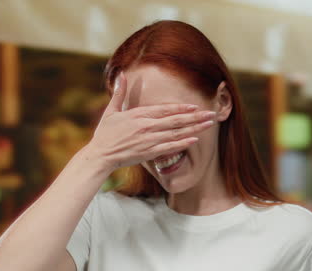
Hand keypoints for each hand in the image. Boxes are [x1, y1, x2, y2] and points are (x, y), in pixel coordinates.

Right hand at [84, 73, 216, 171]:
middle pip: (176, 120)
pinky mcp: (149, 152)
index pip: (165, 109)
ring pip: (176, 133)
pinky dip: (183, 143)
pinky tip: (195, 140)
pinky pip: (170, 147)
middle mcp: (147, 126)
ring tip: (208, 125)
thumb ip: (119, 93)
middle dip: (195, 117)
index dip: (181, 108)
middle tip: (211, 114)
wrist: (101, 155)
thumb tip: (121, 75)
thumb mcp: (111, 111)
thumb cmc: (105, 134)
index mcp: (139, 115)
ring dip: (194, 128)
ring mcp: (149, 140)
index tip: (195, 106)